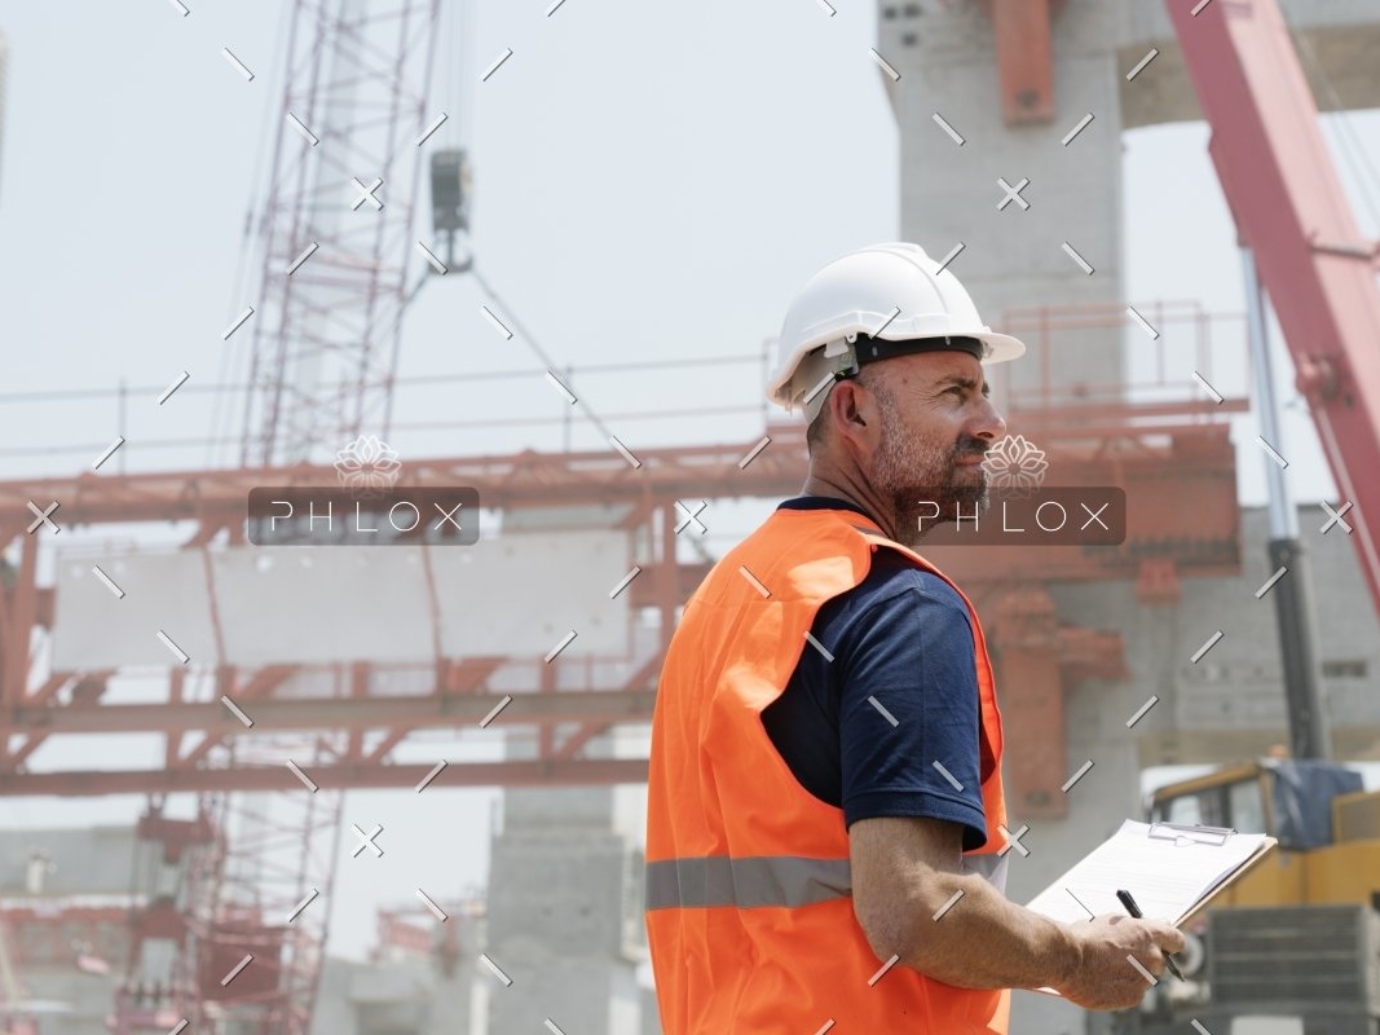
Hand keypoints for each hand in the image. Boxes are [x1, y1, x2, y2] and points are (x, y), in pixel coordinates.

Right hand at [1055, 914, 1186, 1010]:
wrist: (1066, 958)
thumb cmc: (1085, 936)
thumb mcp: (1112, 922)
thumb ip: (1138, 927)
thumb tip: (1156, 925)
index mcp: (1148, 934)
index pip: (1177, 939)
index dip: (1169, 943)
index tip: (1162, 944)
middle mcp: (1153, 957)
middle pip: (1160, 962)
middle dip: (1146, 960)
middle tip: (1124, 958)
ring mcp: (1144, 979)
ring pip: (1144, 978)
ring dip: (1131, 975)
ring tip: (1105, 969)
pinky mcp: (1134, 997)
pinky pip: (1133, 992)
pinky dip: (1122, 988)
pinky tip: (1103, 981)